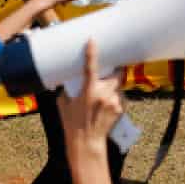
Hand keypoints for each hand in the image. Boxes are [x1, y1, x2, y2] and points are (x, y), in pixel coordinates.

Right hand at [58, 40, 123, 154]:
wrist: (87, 142)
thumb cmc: (72, 124)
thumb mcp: (64, 104)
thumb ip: (67, 90)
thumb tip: (66, 79)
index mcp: (88, 91)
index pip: (91, 67)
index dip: (92, 53)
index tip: (92, 41)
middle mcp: (104, 94)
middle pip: (116, 74)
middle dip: (113, 73)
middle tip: (107, 75)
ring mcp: (114, 101)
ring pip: (118, 87)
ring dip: (112, 89)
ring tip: (102, 101)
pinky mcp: (121, 108)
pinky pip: (120, 97)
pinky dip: (115, 99)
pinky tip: (106, 109)